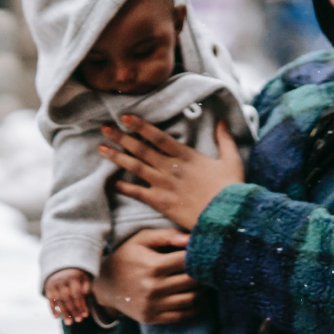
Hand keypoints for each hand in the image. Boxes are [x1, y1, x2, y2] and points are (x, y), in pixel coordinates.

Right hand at [44, 268, 94, 323]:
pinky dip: (52, 309)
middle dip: (73, 310)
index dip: (81, 305)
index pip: (76, 294)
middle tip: (79, 320)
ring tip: (69, 323)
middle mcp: (61, 281)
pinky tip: (57, 317)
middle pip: (67, 298)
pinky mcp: (48, 290)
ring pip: (58, 301)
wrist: (61, 268)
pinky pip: (49, 301)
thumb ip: (86, 287)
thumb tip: (84, 298)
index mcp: (72, 277)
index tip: (85, 315)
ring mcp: (53, 285)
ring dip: (64, 313)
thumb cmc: (76, 277)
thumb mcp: (84, 278)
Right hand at [94, 228, 200, 325]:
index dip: (200, 255)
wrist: (104, 285)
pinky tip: (198, 298)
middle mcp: (154, 287)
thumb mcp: (141, 239)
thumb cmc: (126, 256)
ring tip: (205, 282)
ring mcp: (153, 305)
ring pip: (192, 299)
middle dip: (204, 273)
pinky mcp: (153, 317)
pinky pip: (183, 315)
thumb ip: (167, 235)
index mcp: (153, 265)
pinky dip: (196, 307)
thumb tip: (191, 239)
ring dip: (203, 291)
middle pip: (193, 280)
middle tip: (209, 268)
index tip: (204, 253)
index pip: (188, 260)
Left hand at [99, 118, 244, 230]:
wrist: (226, 217)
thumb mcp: (232, 161)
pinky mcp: (160, 202)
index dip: (140, 126)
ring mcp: (163, 185)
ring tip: (101, 148)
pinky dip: (123, 187)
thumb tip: (222, 121)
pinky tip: (110, 181)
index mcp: (186, 155)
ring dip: (116, 157)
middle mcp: (170, 168)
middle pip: (141, 149)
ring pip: (135, 167)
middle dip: (121, 137)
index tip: (125, 116)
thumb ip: (225, 140)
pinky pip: (137, 192)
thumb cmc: (231, 189)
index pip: (158, 136)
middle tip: (105, 128)